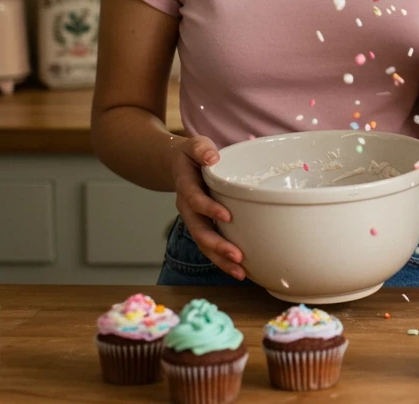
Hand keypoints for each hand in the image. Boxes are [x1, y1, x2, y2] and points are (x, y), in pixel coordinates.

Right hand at [170, 135, 244, 279]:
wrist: (178, 166)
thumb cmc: (193, 155)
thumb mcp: (195, 145)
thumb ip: (201, 149)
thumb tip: (212, 157)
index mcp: (186, 187)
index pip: (196, 200)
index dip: (209, 209)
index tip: (227, 216)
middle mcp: (188, 208)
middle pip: (199, 231)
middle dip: (217, 246)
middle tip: (237, 257)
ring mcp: (195, 220)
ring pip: (204, 244)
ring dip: (221, 260)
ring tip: (241, 273)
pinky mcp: (203, 227)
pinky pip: (210, 246)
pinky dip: (223, 259)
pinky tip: (241, 270)